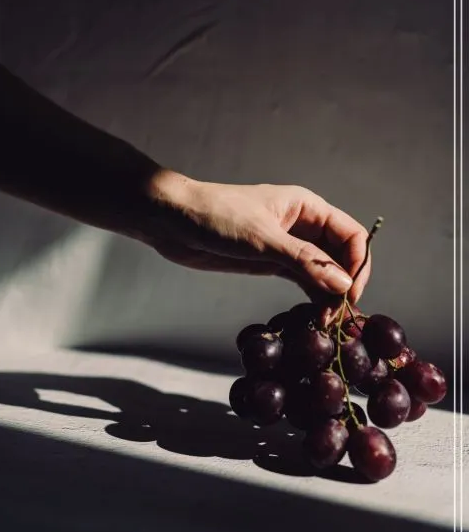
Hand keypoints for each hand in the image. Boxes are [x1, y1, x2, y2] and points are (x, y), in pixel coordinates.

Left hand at [144, 173, 369, 309]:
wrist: (173, 220)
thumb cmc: (217, 216)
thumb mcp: (262, 239)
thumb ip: (303, 261)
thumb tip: (344, 284)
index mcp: (307, 207)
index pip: (351, 234)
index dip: (358, 264)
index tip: (350, 295)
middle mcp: (302, 225)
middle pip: (341, 256)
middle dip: (345, 284)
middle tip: (338, 318)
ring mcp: (287, 246)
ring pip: (323, 272)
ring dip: (328, 295)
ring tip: (326, 324)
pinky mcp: (270, 263)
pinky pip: (303, 281)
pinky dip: (311, 297)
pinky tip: (312, 318)